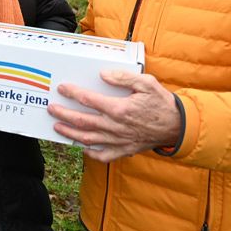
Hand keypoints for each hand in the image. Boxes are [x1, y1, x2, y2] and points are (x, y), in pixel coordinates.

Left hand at [47, 70, 181, 163]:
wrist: (179, 126)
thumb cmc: (161, 103)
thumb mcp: (146, 83)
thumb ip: (124, 77)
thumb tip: (103, 74)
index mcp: (120, 109)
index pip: (89, 100)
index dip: (73, 93)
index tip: (63, 88)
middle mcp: (116, 127)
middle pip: (83, 122)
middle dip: (64, 115)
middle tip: (52, 109)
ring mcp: (119, 141)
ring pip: (88, 139)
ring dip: (70, 134)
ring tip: (57, 128)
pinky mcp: (124, 150)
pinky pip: (103, 156)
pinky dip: (90, 154)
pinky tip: (82, 148)